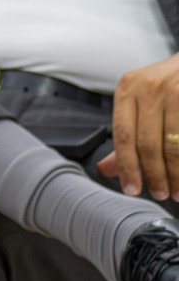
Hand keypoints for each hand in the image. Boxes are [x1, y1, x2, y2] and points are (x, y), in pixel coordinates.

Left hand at [109, 53, 178, 197]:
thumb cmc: (166, 86)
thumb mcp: (141, 102)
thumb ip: (126, 135)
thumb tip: (107, 170)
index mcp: (128, 89)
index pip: (123, 134)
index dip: (127, 166)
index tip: (132, 189)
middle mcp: (149, 88)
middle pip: (147, 143)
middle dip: (153, 175)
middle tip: (159, 194)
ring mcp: (176, 92)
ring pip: (172, 146)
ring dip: (175, 175)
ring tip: (177, 193)